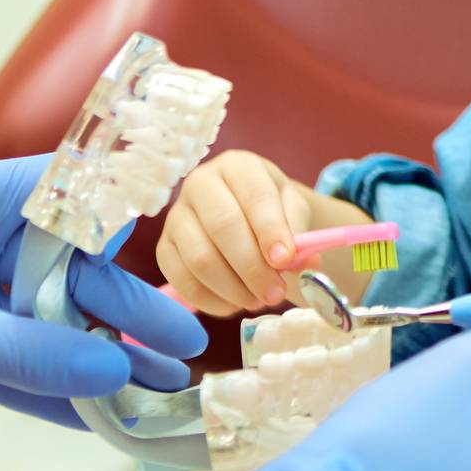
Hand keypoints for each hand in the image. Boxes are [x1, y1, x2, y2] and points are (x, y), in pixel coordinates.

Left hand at [0, 156, 208, 470]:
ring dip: (95, 357)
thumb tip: (115, 370)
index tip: (179, 238)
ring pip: (43, 324)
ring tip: (156, 388)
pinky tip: (95, 418)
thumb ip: (31, 352)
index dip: (123, 216)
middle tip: (182, 344)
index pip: (64, 194)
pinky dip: (51, 391)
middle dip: (122, 308)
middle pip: (65, 272)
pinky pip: (11, 367)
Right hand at [157, 150, 315, 315]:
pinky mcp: (164, 248)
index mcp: (237, 166)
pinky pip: (183, 281)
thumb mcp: (292, 209)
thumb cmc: (270, 209)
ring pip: (200, 259)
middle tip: (275, 293)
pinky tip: (236, 303)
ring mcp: (177, 216)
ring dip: (234, 289)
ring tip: (259, 299)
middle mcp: (200, 184)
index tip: (286, 261)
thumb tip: (305, 264)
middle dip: (252, 267)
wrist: (244, 213)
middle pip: (223, 227)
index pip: (253, 195)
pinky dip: (212, 301)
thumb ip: (300, 233)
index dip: (270, 230)